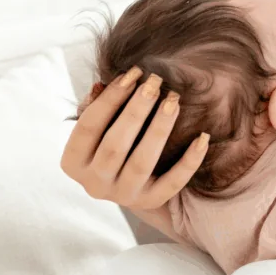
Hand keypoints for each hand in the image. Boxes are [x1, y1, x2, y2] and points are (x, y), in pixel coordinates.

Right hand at [61, 68, 207, 209]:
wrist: (131, 185)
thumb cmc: (110, 143)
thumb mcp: (98, 128)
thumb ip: (95, 106)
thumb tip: (102, 85)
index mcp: (73, 162)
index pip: (88, 127)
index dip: (110, 98)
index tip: (132, 73)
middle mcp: (94, 184)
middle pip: (115, 145)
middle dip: (136, 110)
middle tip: (155, 82)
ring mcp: (122, 195)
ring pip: (142, 162)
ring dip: (159, 128)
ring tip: (173, 100)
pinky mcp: (150, 201)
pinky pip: (173, 183)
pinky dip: (189, 161)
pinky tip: (202, 137)